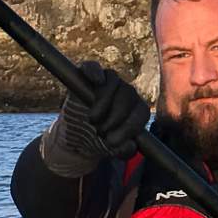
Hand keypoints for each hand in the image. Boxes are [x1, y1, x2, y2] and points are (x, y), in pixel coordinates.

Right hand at [38, 61, 148, 175]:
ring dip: (104, 102)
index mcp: (136, 109)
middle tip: (100, 132)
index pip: (141, 112)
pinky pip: (93, 67)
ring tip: (93, 119)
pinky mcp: (86, 76)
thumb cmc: (98, 140)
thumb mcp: (112, 150)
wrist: (76, 136)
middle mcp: (125, 91)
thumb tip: (130, 145)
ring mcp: (106, 81)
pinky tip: (97, 81)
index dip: (130, 127)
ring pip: (114, 82)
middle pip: (129, 96)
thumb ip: (124, 151)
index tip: (112, 142)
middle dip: (115, 117)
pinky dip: (95, 72)